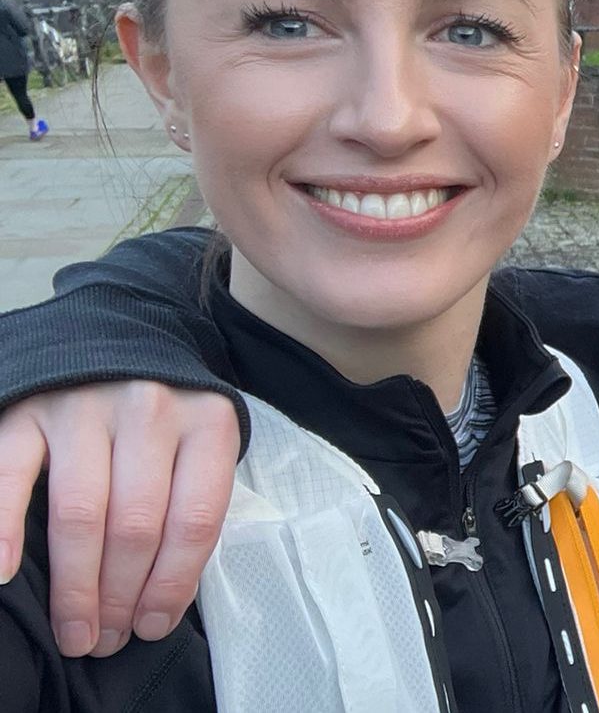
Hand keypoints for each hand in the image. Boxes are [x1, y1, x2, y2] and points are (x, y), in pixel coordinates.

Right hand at [0, 383, 238, 657]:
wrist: (111, 329)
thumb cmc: (162, 409)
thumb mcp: (198, 441)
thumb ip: (190, 499)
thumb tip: (161, 596)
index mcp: (206, 422)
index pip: (196, 520)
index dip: (173, 584)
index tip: (152, 626)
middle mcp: (150, 410)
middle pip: (137, 526)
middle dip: (121, 596)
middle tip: (105, 640)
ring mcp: (86, 406)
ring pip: (82, 515)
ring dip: (76, 585)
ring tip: (75, 629)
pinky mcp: (28, 409)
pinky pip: (12, 477)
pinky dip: (4, 530)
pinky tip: (4, 574)